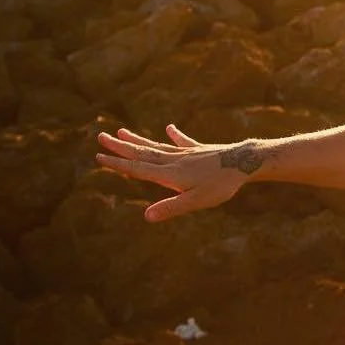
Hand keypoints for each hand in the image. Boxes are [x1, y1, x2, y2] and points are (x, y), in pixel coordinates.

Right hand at [95, 124, 249, 222]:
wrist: (245, 162)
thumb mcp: (196, 201)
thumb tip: (146, 216)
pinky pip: (183, 141)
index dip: (117, 164)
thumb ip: (171, 208)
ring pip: (157, 146)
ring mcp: (187, 153)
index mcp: (169, 174)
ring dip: (138, 140)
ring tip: (122, 131)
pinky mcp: (200, 150)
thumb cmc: (221, 185)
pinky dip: (175, 135)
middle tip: (100, 137)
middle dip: (120, 147)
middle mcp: (174, 160)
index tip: (98, 156)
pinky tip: (169, 127)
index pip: (137, 169)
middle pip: (142, 153)